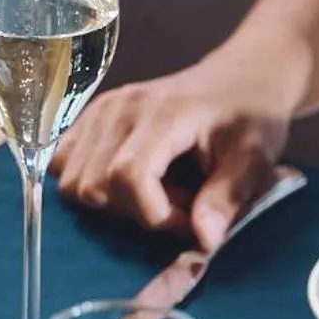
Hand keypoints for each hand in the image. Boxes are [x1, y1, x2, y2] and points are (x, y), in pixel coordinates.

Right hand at [51, 66, 289, 248]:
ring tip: (158, 193)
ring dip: (112, 202)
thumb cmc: (252, 116)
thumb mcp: (255, 159)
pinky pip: (63, 162)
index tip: (191, 223)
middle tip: (179, 206)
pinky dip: (91, 183)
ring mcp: (101, 110)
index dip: (156, 216)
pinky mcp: (92, 117)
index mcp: (164, 114)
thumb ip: (228, 198)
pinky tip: (130, 183)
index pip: (129, 178)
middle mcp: (121, 108)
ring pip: (73, 179)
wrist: (242, 76)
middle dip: (136, 213)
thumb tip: (204, 241)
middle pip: (95, 185)